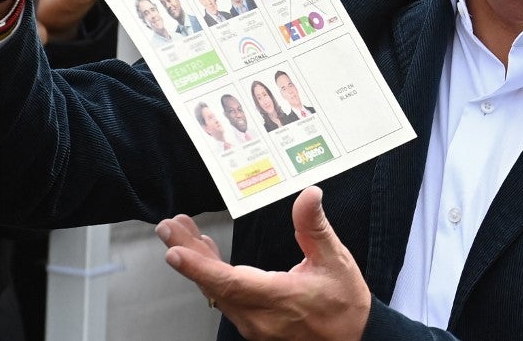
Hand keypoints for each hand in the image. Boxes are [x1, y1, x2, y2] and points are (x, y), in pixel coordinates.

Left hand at [156, 187, 370, 340]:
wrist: (354, 340)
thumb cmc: (345, 304)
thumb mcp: (335, 260)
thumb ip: (314, 227)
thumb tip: (309, 195)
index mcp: (279, 298)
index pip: (231, 283)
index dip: (200, 267)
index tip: (174, 251)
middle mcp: (259, 317)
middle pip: (215, 285)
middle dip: (188, 253)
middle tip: (168, 228)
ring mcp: (254, 324)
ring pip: (217, 291)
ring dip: (198, 262)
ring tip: (181, 233)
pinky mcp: (253, 325)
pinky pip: (225, 298)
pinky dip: (211, 274)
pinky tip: (204, 254)